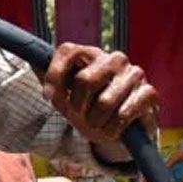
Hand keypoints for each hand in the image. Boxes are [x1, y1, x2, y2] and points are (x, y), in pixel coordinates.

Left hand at [41, 43, 159, 147]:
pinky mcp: (149, 93)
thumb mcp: (62, 96)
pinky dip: (112, 129)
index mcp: (90, 54)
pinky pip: (123, 114)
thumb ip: (48, 78)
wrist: (118, 128)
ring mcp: (134, 74)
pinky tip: (113, 129)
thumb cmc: (87, 108)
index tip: (49, 97)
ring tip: (97, 123)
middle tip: (79, 115)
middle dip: (76, 106)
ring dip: (95, 122)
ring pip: (104, 103)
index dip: (55, 76)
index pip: (68, 52)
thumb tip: (33, 61)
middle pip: (84, 80)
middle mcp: (113, 58)